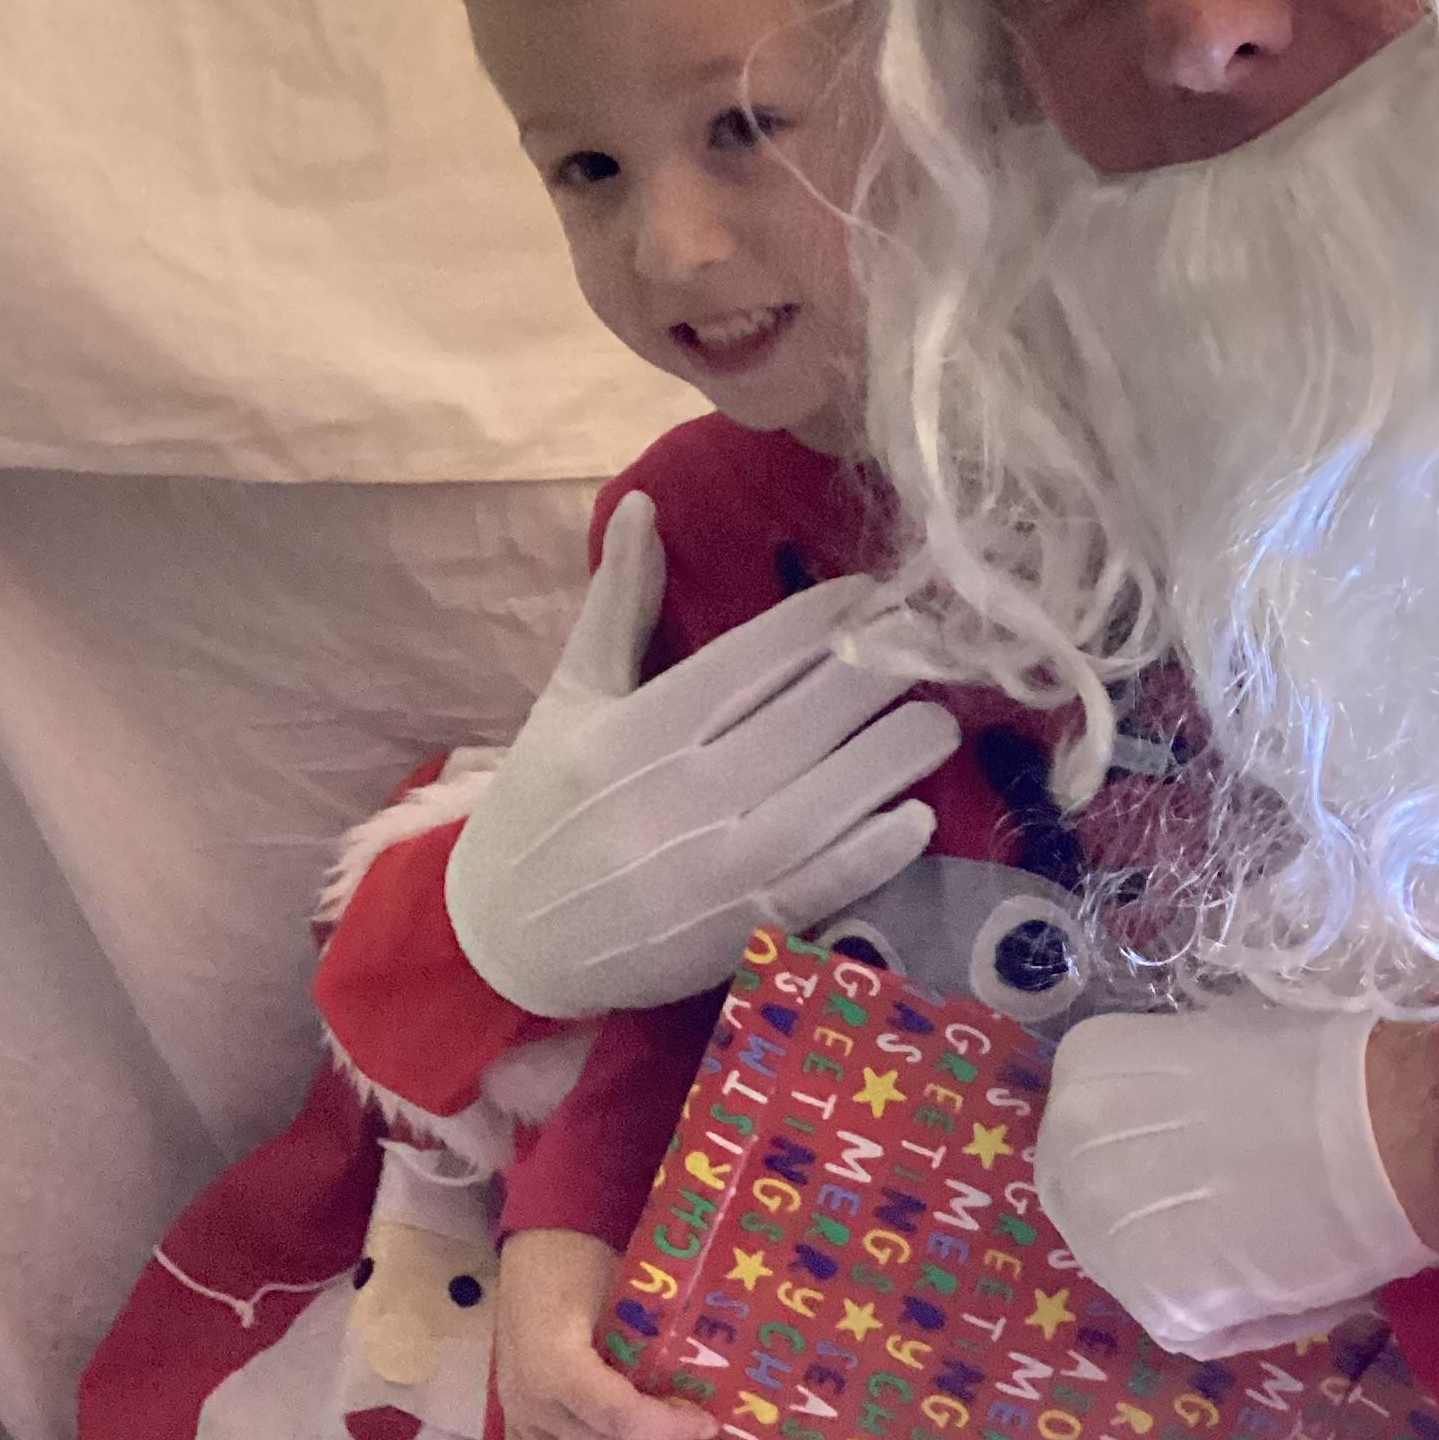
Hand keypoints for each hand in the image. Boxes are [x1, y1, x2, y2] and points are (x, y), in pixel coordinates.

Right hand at [445, 495, 962, 1014]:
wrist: (500, 936)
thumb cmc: (541, 804)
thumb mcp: (570, 697)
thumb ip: (618, 603)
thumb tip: (642, 503)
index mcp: (630, 731)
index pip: (745, 663)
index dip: (819, 624)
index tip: (873, 595)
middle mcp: (670, 797)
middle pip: (796, 726)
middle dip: (873, 680)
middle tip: (929, 649)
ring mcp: (702, 872)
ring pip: (817, 806)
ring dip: (888, 761)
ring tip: (938, 722)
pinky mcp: (727, 936)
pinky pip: (812, 890)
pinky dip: (866, 858)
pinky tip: (915, 820)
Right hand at [495, 1229, 719, 1439]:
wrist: (537, 1244)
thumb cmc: (587, 1259)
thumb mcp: (623, 1286)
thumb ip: (652, 1337)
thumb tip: (711, 1376)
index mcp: (555, 1362)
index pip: (616, 1415)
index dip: (666, 1430)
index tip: (711, 1425)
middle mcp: (528, 1397)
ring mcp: (516, 1412)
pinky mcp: (511, 1417)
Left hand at [1032, 998, 1438, 1359]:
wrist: (1381, 1127)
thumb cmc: (1319, 1070)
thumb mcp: (1214, 1048)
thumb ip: (1169, 1094)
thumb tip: (1187, 1128)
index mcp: (1085, 1072)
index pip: (1092, 1134)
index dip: (1148, 1155)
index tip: (1203, 1162)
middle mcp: (1068, 1151)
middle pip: (1096, 1204)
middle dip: (1155, 1216)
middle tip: (1232, 1219)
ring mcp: (1104, 1235)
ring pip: (1140, 1270)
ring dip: (1195, 1269)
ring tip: (1275, 1251)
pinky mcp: (1158, 1306)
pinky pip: (1193, 1325)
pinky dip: (1244, 1318)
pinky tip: (1299, 1284)